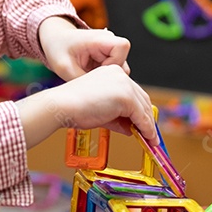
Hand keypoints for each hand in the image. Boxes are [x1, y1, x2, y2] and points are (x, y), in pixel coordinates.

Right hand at [15, 64, 157, 147]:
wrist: (62, 106)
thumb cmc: (73, 107)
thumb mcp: (100, 111)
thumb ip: (117, 118)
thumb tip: (131, 129)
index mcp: (111, 72)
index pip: (132, 91)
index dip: (139, 109)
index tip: (143, 123)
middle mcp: (120, 75)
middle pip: (141, 98)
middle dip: (146, 117)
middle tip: (149, 133)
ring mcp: (123, 84)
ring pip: (143, 107)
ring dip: (148, 125)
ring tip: (150, 139)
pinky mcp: (125, 97)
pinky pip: (141, 116)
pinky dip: (146, 129)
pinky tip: (147, 138)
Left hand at [38, 16, 131, 80]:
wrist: (54, 40)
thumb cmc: (58, 48)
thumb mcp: (65, 67)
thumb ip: (84, 82)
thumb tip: (98, 99)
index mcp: (101, 38)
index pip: (122, 47)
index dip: (113, 63)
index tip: (96, 71)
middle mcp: (109, 41)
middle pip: (123, 63)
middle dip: (109, 76)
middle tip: (89, 80)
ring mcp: (110, 50)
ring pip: (120, 71)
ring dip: (105, 79)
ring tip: (87, 78)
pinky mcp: (108, 59)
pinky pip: (113, 73)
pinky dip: (102, 79)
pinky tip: (89, 79)